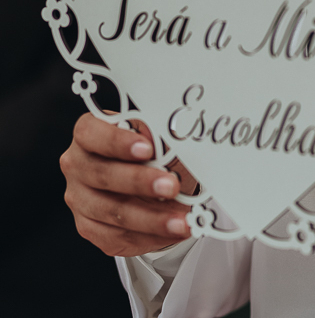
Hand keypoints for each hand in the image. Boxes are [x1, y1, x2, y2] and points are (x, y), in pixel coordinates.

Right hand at [61, 113, 196, 256]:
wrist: (137, 177)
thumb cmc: (142, 148)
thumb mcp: (149, 135)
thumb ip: (154, 137)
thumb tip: (175, 145)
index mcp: (87, 134)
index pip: (91, 133)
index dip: (118, 141)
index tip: (148, 148)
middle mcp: (77, 166)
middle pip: (103, 175)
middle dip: (141, 182)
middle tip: (172, 186)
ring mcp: (79, 199)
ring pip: (113, 211)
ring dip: (151, 218)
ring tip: (180, 220)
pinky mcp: (88, 227)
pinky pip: (117, 236)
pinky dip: (149, 235)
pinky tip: (171, 232)